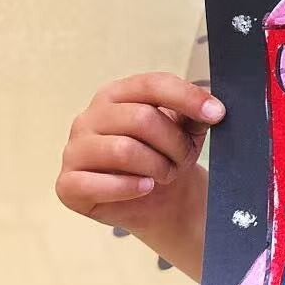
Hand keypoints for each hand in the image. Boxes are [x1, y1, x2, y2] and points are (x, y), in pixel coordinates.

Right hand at [57, 72, 222, 239]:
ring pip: (124, 150)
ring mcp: (74, 149)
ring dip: (156, 167)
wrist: (157, 199)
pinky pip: (98, 183)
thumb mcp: (185, 129)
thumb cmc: (165, 156)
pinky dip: (130, 188)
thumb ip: (193, 112)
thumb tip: (211, 106)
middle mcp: (90, 117)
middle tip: (182, 160)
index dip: (187, 97)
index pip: (152, 84)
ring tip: (164, 175)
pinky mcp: (68, 184)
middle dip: (173, 143)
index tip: (217, 113)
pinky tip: (145, 188)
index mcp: (116, 94)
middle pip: (141, 118)